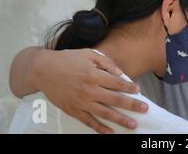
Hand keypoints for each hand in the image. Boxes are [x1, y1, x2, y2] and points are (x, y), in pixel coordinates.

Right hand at [30, 48, 148, 133]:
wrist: (42, 70)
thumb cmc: (67, 59)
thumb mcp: (88, 54)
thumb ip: (106, 62)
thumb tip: (120, 73)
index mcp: (94, 74)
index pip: (117, 83)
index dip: (130, 87)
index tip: (139, 90)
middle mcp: (89, 89)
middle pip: (115, 99)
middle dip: (132, 105)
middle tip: (145, 109)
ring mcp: (81, 102)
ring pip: (104, 113)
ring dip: (120, 120)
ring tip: (133, 125)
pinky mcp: (72, 110)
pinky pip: (88, 121)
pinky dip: (99, 128)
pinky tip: (110, 132)